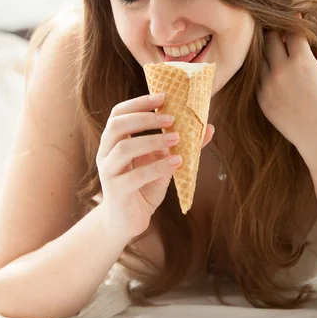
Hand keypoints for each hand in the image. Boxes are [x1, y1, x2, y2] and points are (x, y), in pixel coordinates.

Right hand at [96, 93, 213, 239]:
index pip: (119, 113)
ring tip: (177, 138)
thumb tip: (210, 127)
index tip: (163, 96)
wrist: (128, 220)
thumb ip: (182, 144)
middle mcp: (106, 153)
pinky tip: (177, 162)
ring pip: (123, 149)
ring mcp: (109, 172)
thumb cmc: (144, 185)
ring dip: (152, 140)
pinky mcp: (116, 191)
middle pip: (117, 125)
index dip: (139, 103)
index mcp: (114, 140)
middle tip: (170, 117)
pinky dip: (158, 167)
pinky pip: (135, 176)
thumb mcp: (164, 160)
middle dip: (144, 117)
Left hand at [256, 26, 316, 157]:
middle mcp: (281, 71)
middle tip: (282, 31)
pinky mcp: (260, 99)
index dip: (295, 21)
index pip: (292, 31)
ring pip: (259, 56)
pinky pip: (256, 76)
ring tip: (274, 48)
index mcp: (302, 63)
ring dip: (266, 50)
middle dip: (277, 32)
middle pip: (270, 38)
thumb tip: (312, 49)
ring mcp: (267, 85)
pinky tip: (270, 68)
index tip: (296, 16)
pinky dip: (263, 69)